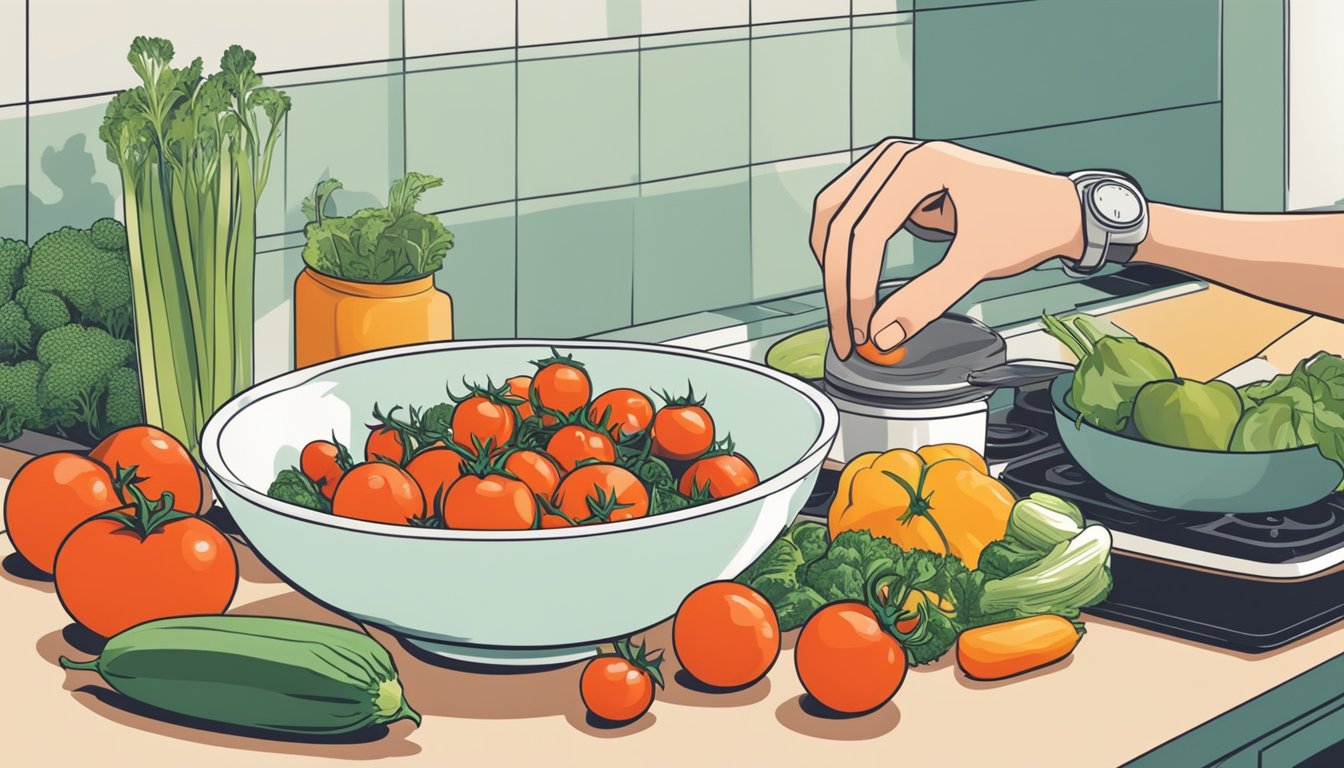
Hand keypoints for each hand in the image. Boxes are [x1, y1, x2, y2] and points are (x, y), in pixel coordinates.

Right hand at [810, 140, 1084, 359]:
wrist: (1054, 207)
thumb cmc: (1026, 223)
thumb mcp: (977, 262)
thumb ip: (927, 298)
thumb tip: (882, 336)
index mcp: (921, 165)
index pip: (867, 233)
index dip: (858, 290)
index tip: (862, 333)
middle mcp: (899, 155)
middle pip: (842, 225)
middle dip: (839, 286)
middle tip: (846, 335)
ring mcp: (891, 162)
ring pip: (834, 216)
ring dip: (832, 268)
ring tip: (844, 313)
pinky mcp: (890, 179)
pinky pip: (847, 212)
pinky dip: (842, 250)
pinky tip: (848, 282)